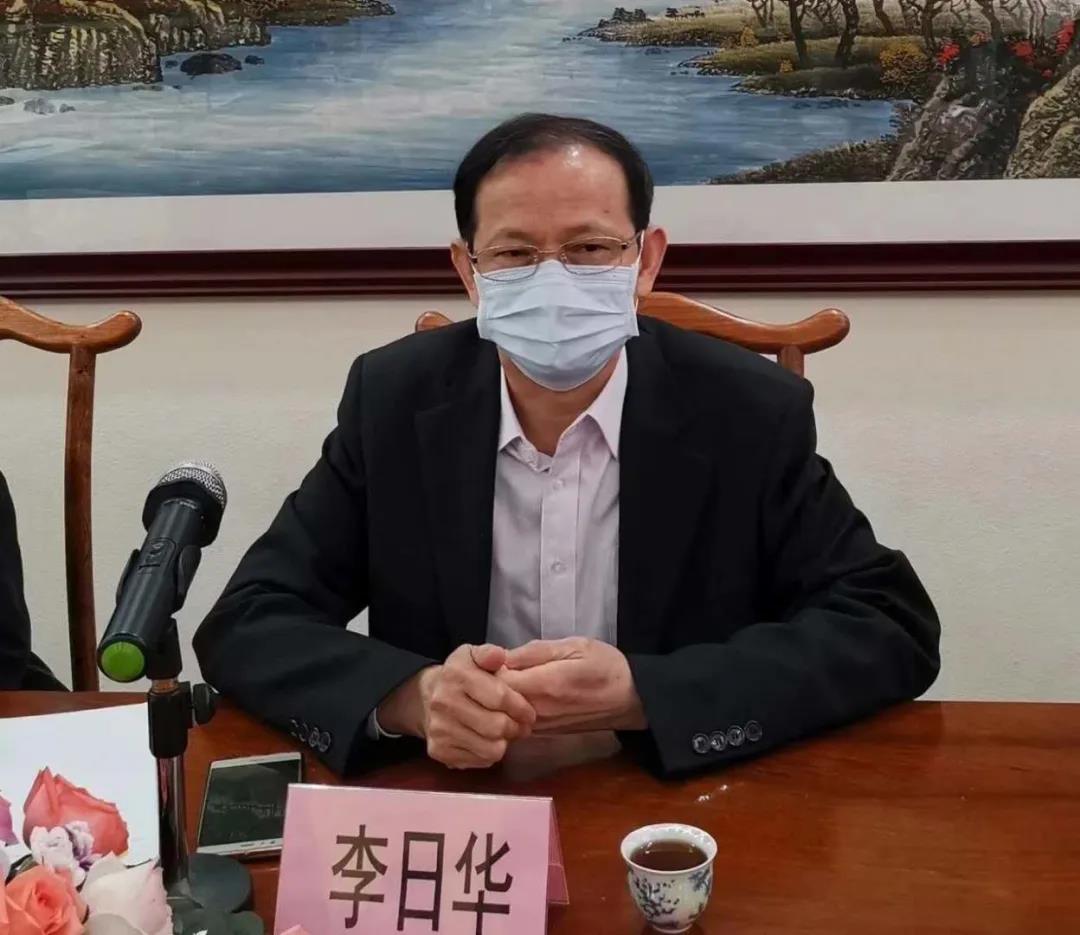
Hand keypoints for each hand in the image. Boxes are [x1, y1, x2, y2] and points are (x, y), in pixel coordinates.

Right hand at [377, 644, 536, 768]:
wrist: (427, 698)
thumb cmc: (461, 676)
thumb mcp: (473, 655)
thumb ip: (489, 653)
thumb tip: (499, 655)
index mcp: (456, 674)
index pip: (500, 697)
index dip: (521, 707)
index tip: (529, 712)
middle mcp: (444, 702)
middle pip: (497, 727)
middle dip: (516, 728)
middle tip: (521, 725)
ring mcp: (440, 729)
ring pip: (491, 749)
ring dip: (504, 743)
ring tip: (505, 733)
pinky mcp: (439, 751)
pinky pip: (479, 761)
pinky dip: (489, 753)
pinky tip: (487, 740)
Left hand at [498, 637, 646, 732]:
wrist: (631, 699)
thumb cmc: (606, 666)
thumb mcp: (574, 646)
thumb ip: (535, 652)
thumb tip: (502, 656)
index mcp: (545, 685)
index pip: (497, 682)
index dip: (486, 668)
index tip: (487, 656)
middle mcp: (538, 711)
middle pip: (495, 702)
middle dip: (486, 684)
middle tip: (488, 666)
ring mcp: (541, 726)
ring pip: (503, 715)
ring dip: (496, 699)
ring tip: (500, 680)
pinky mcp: (545, 734)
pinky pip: (515, 723)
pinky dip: (508, 711)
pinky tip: (514, 696)